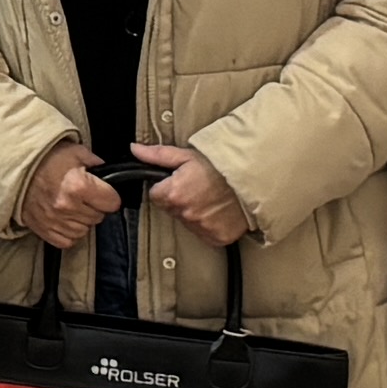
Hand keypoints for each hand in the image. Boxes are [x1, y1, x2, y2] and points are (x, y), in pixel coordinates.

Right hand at [15, 142, 122, 251]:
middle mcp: (68, 207)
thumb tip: (108, 173)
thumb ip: (95, 162)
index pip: (112, 202)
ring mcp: (55, 221)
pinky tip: (65, 219)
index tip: (104, 191)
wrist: (14, 168)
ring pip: (84, 230)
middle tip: (85, 195)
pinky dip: (69, 232)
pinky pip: (67, 241)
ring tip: (73, 206)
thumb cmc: (44, 159)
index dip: (110, 195)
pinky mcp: (44, 230)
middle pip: (99, 216)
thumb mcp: (74, 151)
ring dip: (82, 220)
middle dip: (95, 206)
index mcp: (79, 186)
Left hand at [133, 139, 253, 245]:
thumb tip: (134, 150)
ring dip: (195, 213)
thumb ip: (157, 155)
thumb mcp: (186, 156)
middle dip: (180, 200)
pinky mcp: (216, 237)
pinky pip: (205, 233)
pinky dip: (210, 224)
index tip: (181, 182)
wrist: (252, 178)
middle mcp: (185, 214)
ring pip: (188, 222)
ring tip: (211, 198)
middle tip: (199, 188)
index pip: (156, 196)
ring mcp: (201, 228)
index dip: (167, 187)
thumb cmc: (218, 165)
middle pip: (172, 210)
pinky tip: (219, 211)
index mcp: (172, 194)